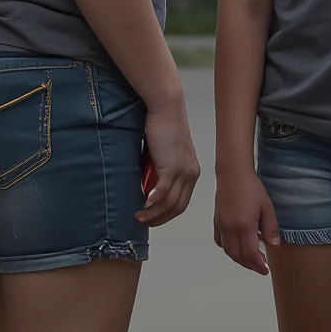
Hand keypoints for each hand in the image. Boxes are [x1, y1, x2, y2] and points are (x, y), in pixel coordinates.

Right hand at [137, 101, 199, 226]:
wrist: (165, 109)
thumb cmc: (162, 128)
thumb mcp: (164, 155)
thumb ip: (159, 172)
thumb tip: (145, 189)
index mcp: (191, 172)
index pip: (182, 202)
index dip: (167, 214)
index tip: (153, 219)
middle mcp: (191, 174)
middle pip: (177, 207)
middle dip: (160, 219)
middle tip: (143, 222)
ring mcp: (183, 171)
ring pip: (169, 202)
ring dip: (153, 213)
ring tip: (139, 216)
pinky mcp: (172, 167)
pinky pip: (162, 192)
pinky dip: (152, 202)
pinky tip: (142, 205)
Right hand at [213, 166, 280, 273]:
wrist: (233, 173)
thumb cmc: (251, 187)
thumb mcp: (267, 207)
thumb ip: (270, 228)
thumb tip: (274, 245)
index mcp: (244, 226)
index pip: (250, 254)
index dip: (258, 265)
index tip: (265, 270)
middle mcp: (230, 229)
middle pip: (238, 256)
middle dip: (250, 265)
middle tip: (260, 267)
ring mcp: (221, 226)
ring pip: (228, 251)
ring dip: (239, 259)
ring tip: (251, 259)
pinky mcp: (216, 222)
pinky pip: (220, 242)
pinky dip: (228, 249)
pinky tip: (237, 247)